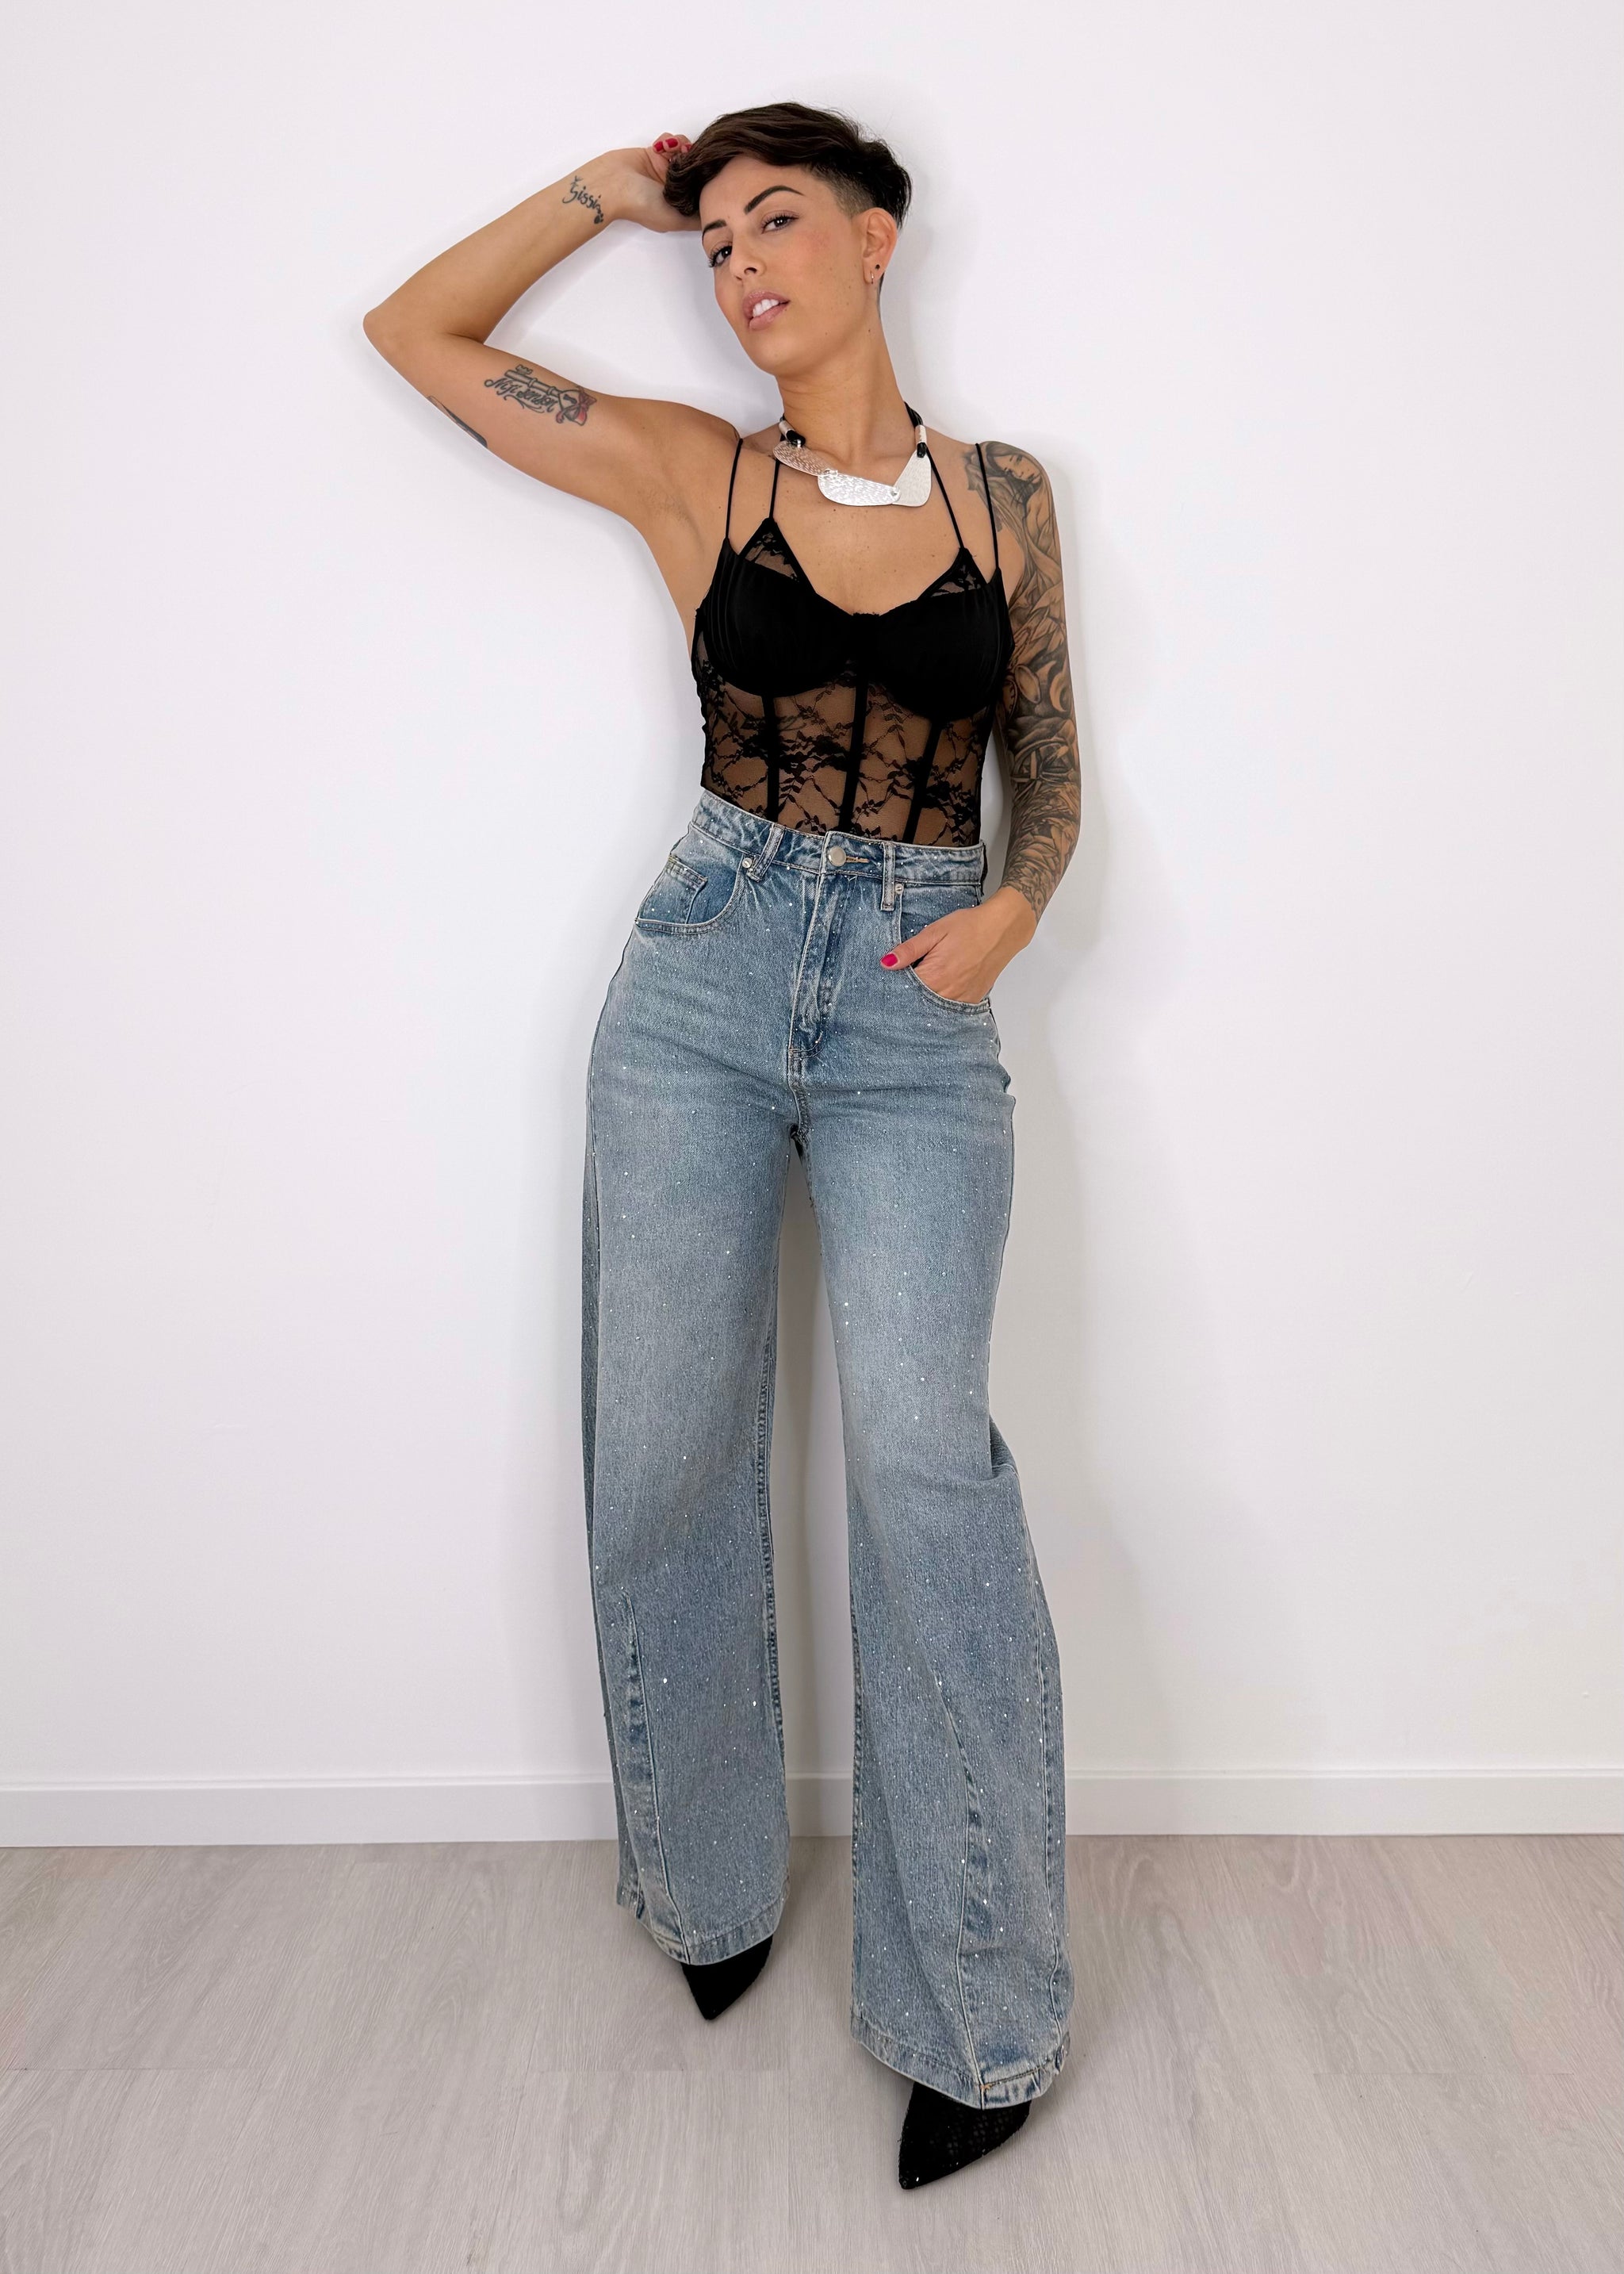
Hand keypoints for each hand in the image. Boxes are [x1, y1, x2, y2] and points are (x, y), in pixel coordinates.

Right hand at [590, 137, 700, 233]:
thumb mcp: (677, 219)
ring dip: (682, 146)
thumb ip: (698, 218)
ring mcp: (665, 168)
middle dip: (695, 158)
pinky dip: (669, 140)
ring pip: (686, 150)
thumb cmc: (641, 205)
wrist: (612, 184)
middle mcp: (675, 187)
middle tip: (686, 156)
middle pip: (697, 167)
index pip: (703, 188)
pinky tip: (660, 146)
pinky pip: (671, 140)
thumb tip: (717, 216)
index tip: (708, 170)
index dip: (709, 177)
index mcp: (680, 203)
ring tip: (671, 150)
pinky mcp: (655, 152)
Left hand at [881, 885, 1036, 1001]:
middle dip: (908, 994)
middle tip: (905, 982)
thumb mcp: (935, 932)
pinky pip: (951, 1007)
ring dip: (925, 1000)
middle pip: (918, 1002)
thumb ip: (909, 950)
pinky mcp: (972, 999)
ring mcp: (962, 998)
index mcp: (935, 975)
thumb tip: (886, 963)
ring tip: (925, 983)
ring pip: (934, 1007)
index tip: (890, 979)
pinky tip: (940, 989)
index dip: (895, 984)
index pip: (904, 990)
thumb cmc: (969, 926)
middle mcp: (948, 992)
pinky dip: (942, 1001)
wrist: (1002, 928)